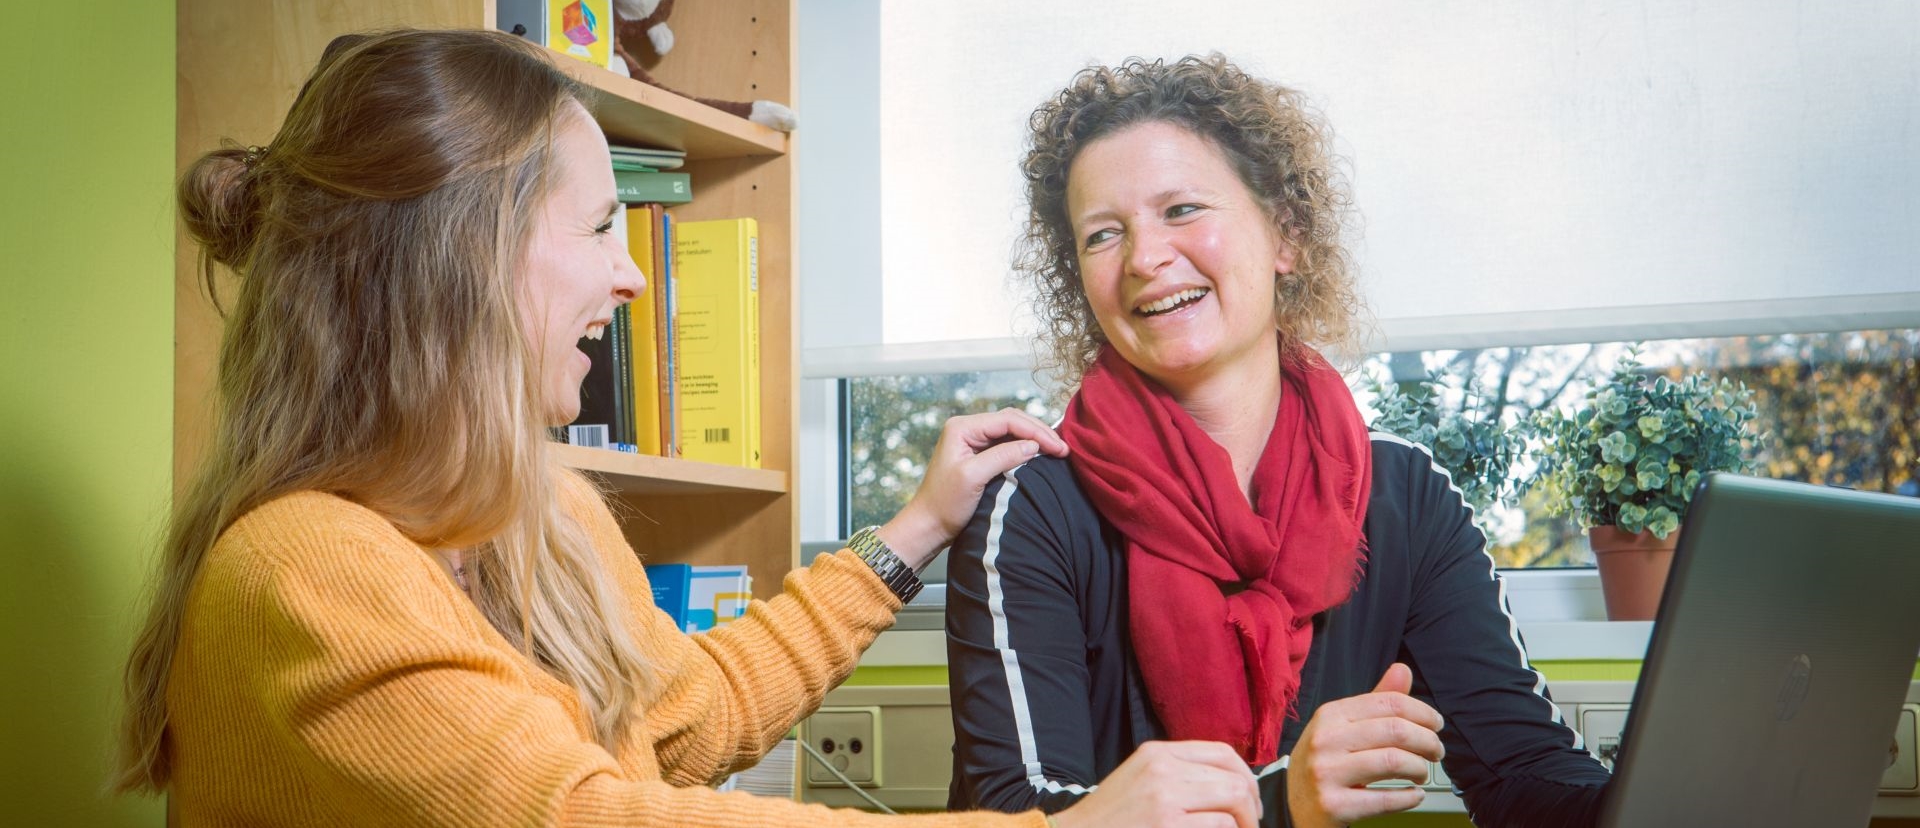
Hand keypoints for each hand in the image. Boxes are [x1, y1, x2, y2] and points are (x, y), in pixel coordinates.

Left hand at [877, 408, 1067, 568]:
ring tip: (1058, 449)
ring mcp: (974, 441)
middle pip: (1012, 420)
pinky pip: (1008, 444)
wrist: (929, 525)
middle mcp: (968, 429)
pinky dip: (1026, 447)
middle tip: (1063, 448)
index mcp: (962, 427)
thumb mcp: (973, 478)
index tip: (1058, 447)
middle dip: (1039, 432)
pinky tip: (1041, 454)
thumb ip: (1002, 456)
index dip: (1035, 431)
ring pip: (1012, 431)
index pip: (1007, 420)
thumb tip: (1034, 445)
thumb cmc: (944, 504)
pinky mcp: (979, 455)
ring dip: (1035, 438)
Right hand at [1054, 741, 1262, 827]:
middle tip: (1251, 824)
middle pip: (1233, 777)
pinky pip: (1220, 824)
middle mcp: (1162, 767)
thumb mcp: (1140, 781)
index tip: (1250, 799)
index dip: (1246, 776)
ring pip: (1234, 797)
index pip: (1221, 752)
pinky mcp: (1167, 824)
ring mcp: (1164, 796)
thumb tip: (1229, 785)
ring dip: (1246, 822)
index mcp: (1156, 753)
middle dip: (1252, 804)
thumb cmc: (1111, 819)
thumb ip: (1177, 775)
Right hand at [1285, 663, 1444, 827]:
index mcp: (1330, 715)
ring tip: (1421, 773)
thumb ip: (1376, 701)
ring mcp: (1326, 773)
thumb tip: (1403, 669)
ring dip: (1420, 768)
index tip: (1435, 725)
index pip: (1389, 703)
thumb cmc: (1324, 762)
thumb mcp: (1342, 726)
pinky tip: (1414, 795)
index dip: (1422, 713)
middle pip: (1396, 731)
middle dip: (1428, 742)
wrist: (1291, 804)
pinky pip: (1384, 799)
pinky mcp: (1333, 805)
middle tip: (1435, 752)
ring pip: (1394, 762)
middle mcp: (1326, 740)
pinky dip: (1409, 798)